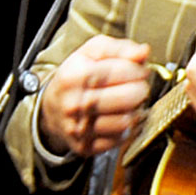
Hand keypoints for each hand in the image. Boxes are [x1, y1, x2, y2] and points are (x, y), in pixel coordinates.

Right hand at [39, 36, 151, 156]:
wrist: (52, 107)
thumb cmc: (76, 76)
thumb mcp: (92, 53)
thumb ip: (120, 48)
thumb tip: (143, 52)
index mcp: (74, 77)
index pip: (120, 71)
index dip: (138, 69)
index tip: (139, 70)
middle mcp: (74, 104)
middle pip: (128, 97)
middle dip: (140, 90)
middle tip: (137, 87)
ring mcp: (79, 128)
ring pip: (126, 121)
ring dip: (135, 110)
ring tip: (128, 103)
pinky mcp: (86, 146)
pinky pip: (120, 139)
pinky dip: (127, 129)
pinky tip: (120, 117)